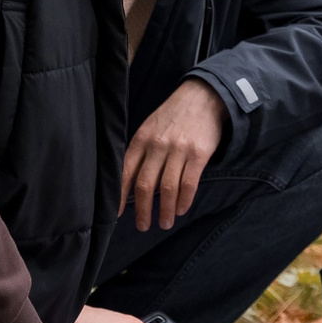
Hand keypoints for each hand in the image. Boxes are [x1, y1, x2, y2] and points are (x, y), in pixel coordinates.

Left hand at [120, 79, 224, 231]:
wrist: (203, 96)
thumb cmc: (174, 115)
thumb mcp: (150, 128)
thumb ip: (142, 153)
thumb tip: (135, 185)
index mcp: (141, 139)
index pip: (126, 172)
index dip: (121, 196)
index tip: (118, 214)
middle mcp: (157, 145)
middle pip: (145, 185)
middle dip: (143, 210)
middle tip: (143, 226)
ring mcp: (179, 149)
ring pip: (168, 188)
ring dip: (165, 210)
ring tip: (165, 223)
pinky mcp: (199, 154)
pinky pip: (189, 183)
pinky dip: (184, 200)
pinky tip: (181, 210)